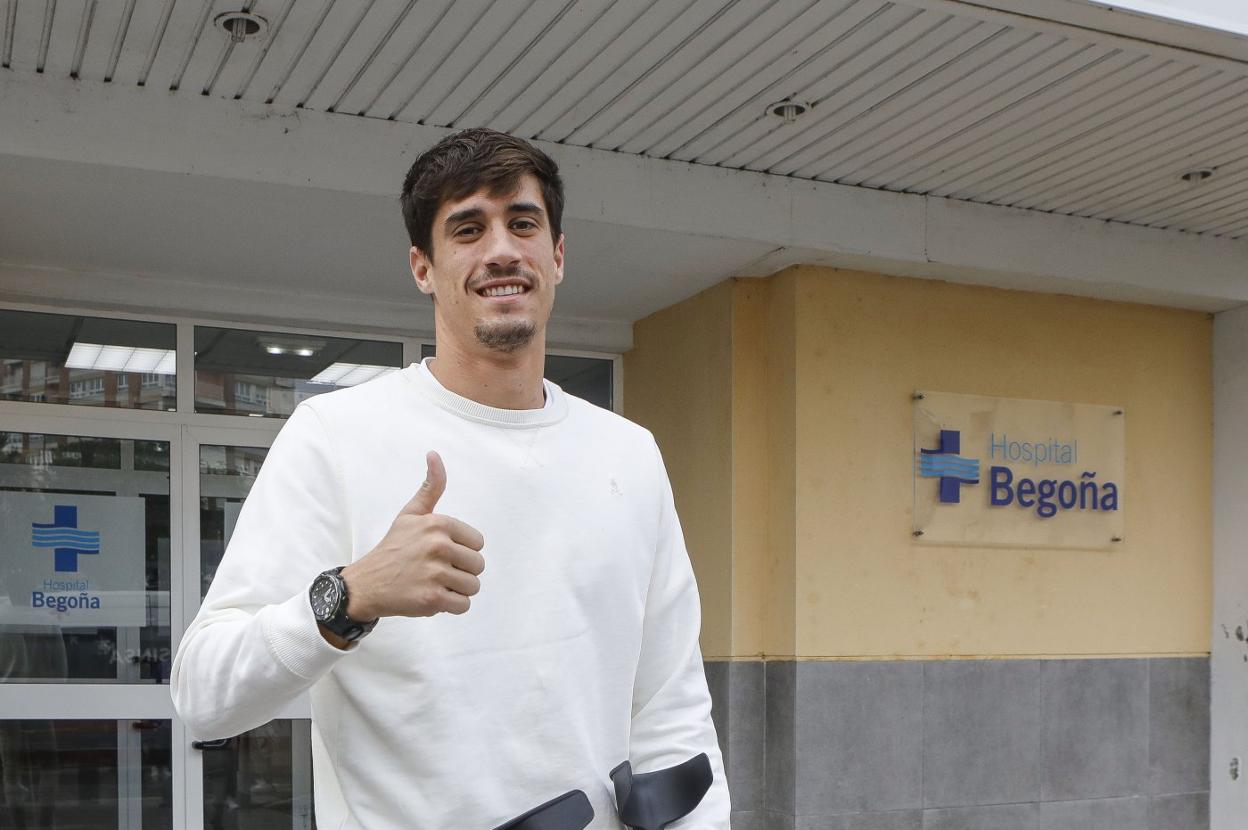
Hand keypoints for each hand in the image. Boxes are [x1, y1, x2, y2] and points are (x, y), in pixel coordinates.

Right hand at [339, 451, 484, 619]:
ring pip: (473, 586)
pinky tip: (432, 598)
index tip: (440, 553)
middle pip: (478, 566)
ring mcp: (435, 573)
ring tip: (434, 584)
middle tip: (437, 572)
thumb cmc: (393, 548)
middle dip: (461, 572)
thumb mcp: (410, 514)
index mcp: (438, 524)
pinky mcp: (432, 599)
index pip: (478, 543)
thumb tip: (434, 454)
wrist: (365, 584)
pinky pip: (463, 605)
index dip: (462, 551)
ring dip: (457, 590)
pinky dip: (451, 606)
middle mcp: (438, 546)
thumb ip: (430, 487)